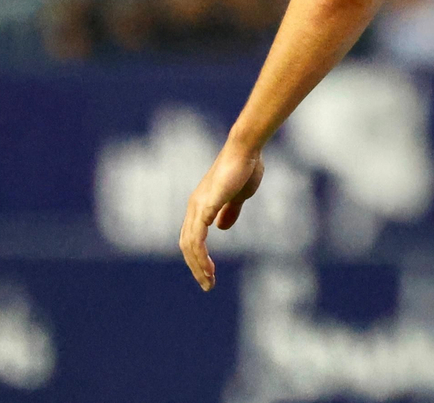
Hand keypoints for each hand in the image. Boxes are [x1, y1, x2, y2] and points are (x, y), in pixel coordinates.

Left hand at [179, 142, 263, 291]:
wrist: (246, 150)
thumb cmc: (245, 167)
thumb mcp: (239, 195)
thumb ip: (230, 211)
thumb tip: (222, 228)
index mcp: (202, 205)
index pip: (193, 237)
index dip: (199, 256)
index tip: (210, 272)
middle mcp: (194, 207)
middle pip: (187, 244)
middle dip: (196, 267)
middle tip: (208, 284)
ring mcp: (197, 207)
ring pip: (189, 245)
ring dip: (198, 266)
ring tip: (209, 282)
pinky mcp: (205, 207)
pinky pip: (196, 239)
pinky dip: (200, 256)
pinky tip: (208, 268)